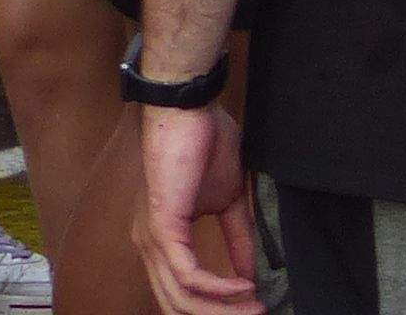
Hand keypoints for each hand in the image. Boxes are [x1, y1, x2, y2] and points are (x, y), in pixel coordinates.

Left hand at [136, 99, 259, 314]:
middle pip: (178, 304)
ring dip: (222, 308)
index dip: (216, 306)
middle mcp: (148, 247)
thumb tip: (252, 271)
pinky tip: (243, 285)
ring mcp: (151, 241)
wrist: (186, 110)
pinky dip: (218, 287)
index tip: (251, 307)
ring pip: (182, 298)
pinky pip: (188, 275)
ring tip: (254, 306)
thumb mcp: (229, 198)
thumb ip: (237, 236)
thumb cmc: (203, 143)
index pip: (180, 291)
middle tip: (256, 314)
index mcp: (161, 240)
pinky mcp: (161, 230)